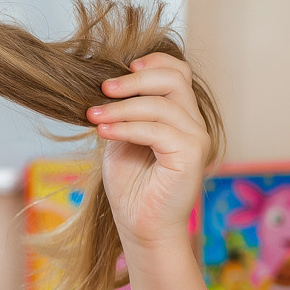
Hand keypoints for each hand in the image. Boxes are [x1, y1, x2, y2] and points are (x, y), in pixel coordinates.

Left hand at [87, 53, 212, 252]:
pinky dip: (127, 127)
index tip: (120, 68)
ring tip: (94, 115)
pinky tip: (104, 131)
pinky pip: (158, 130)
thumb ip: (122, 113)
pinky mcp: (191, 155)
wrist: (141, 227)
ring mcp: (195, 138)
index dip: (152, 62)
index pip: (177, 72)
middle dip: (135, 79)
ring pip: (161, 104)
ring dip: (122, 107)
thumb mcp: (120, 140)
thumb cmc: (131, 187)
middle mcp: (193, 124)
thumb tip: (106, 86)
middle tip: (103, 89)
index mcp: (180, 116)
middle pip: (174, 79)